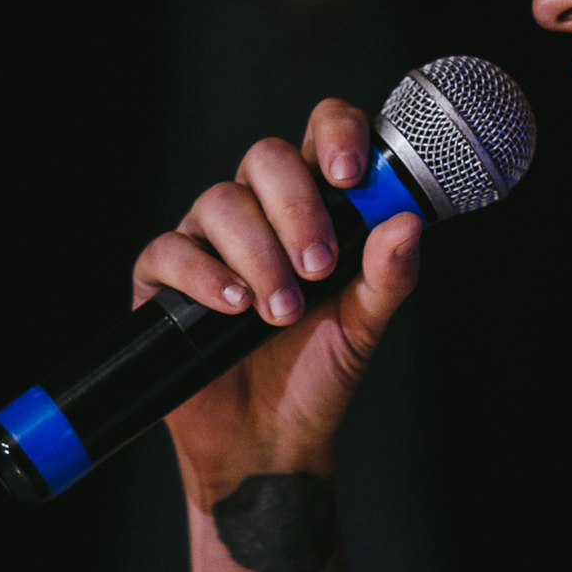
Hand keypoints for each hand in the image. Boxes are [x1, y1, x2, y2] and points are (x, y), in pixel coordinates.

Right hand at [132, 100, 423, 507]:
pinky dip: (205, 276)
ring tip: (281, 311)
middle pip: (267, 158)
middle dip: (298, 210)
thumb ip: (389, 274)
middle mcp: (259, 209)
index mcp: (315, 203)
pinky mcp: (163, 276)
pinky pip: (172, 249)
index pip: (323, 132)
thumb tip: (407, 223)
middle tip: (320, 268)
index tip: (351, 175)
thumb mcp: (365, 324)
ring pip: (221, 202)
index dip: (337, 135)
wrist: (270, 438)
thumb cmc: (318, 370)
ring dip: (259, 256)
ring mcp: (208, 238)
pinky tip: (234, 308)